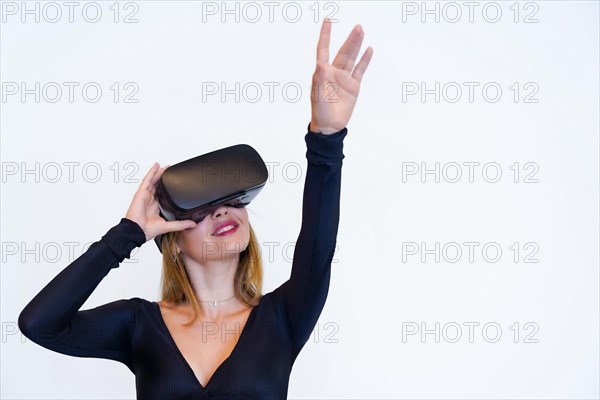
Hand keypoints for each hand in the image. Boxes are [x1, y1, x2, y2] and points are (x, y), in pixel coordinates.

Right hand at [125, 162, 195, 241]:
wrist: (137, 231)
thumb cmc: (147, 230)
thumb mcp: (168, 226)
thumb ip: (180, 224)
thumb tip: (192, 224)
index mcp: (155, 207)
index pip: (162, 194)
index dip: (167, 187)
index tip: (175, 182)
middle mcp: (150, 200)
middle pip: (157, 185)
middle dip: (163, 177)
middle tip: (170, 170)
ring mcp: (145, 195)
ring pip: (153, 181)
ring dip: (158, 173)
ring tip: (165, 166)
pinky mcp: (141, 193)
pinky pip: (147, 180)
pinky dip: (151, 172)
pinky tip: (156, 166)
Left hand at [310, 17, 373, 134]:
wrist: (330, 127)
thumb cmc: (321, 112)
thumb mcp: (318, 96)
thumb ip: (320, 79)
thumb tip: (320, 64)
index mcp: (322, 72)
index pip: (324, 49)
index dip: (326, 35)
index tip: (328, 21)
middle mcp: (333, 72)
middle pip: (343, 52)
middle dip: (350, 40)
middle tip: (358, 27)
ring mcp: (344, 79)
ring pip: (352, 58)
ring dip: (357, 45)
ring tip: (361, 32)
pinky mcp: (353, 86)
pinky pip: (360, 70)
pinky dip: (364, 60)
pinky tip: (369, 50)